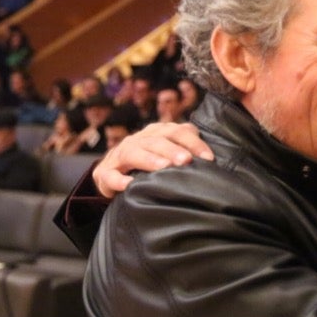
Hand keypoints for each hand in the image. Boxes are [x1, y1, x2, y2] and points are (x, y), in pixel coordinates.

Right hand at [93, 122, 212, 197]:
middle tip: (186, 160)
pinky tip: (128, 185)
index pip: (177, 132)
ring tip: (164, 167)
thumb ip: (188, 150)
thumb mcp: (168, 154)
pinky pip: (110, 175)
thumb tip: (212, 158)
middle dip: (172, 149)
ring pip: (133, 152)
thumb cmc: (149, 165)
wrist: (112, 174)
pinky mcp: (105, 173)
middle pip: (156, 140)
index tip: (208, 158)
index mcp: (156, 133)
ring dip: (149, 159)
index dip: (194, 143)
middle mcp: (138, 140)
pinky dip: (118, 180)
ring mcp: (119, 155)